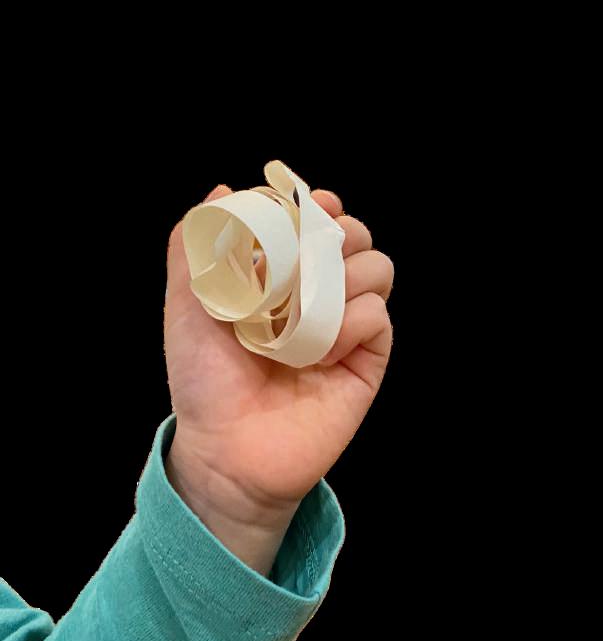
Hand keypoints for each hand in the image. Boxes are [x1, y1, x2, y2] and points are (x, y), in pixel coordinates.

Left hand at [163, 184, 393, 572]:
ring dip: (345, 274)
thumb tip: (223, 190)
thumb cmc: (204, 381)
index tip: (307, 205)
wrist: (227, 450)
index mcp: (283, 277)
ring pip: (377, 267)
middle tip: (308, 257)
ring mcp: (346, 326)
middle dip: (339, 233)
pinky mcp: (368, 358)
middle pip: (357, 236)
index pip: (316, 220)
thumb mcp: (187, 307)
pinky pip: (377, 316)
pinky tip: (320, 348)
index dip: (316, 205)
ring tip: (307, 309)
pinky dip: (351, 322)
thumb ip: (195, 248)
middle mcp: (319, 295)